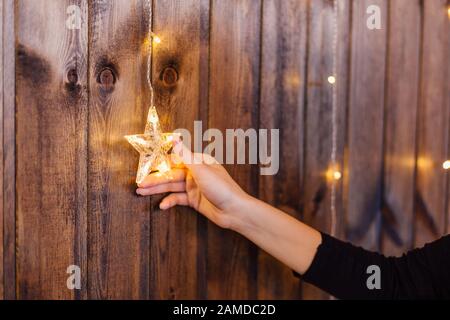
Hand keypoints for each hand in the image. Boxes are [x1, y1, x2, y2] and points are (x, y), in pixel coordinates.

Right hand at [136, 141, 251, 228]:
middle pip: (171, 175)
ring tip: (141, 192)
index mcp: (198, 162)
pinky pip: (178, 199)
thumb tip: (175, 138)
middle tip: (139, 184)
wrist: (234, 210)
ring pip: (172, 187)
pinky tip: (161, 205)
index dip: (160, 163)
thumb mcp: (201, 169)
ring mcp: (194, 187)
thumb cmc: (222, 187)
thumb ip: (185, 155)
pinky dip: (170, 201)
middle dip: (155, 179)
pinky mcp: (194, 200)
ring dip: (157, 190)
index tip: (145, 165)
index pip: (175, 160)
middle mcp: (195, 173)